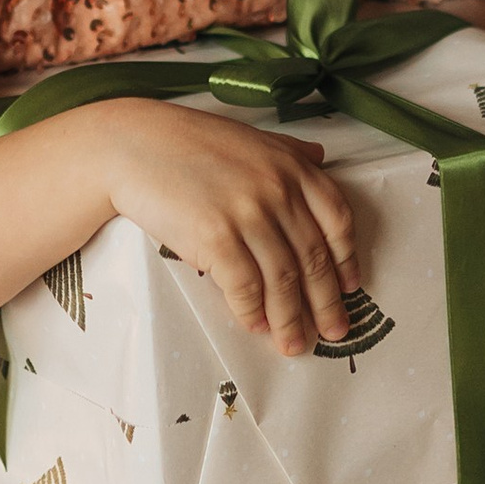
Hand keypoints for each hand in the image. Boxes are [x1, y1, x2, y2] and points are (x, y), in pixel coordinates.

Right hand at [92, 101, 357, 354]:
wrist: (133, 145)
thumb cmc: (189, 143)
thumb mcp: (250, 139)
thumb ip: (289, 152)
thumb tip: (320, 158)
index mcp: (292, 166)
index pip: (336, 219)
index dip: (347, 259)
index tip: (352, 287)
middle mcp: (277, 189)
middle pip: (313, 257)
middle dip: (326, 302)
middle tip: (334, 332)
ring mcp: (248, 214)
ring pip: (282, 279)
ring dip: (290, 319)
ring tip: (293, 344)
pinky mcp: (216, 236)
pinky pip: (244, 285)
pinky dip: (252, 311)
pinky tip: (254, 326)